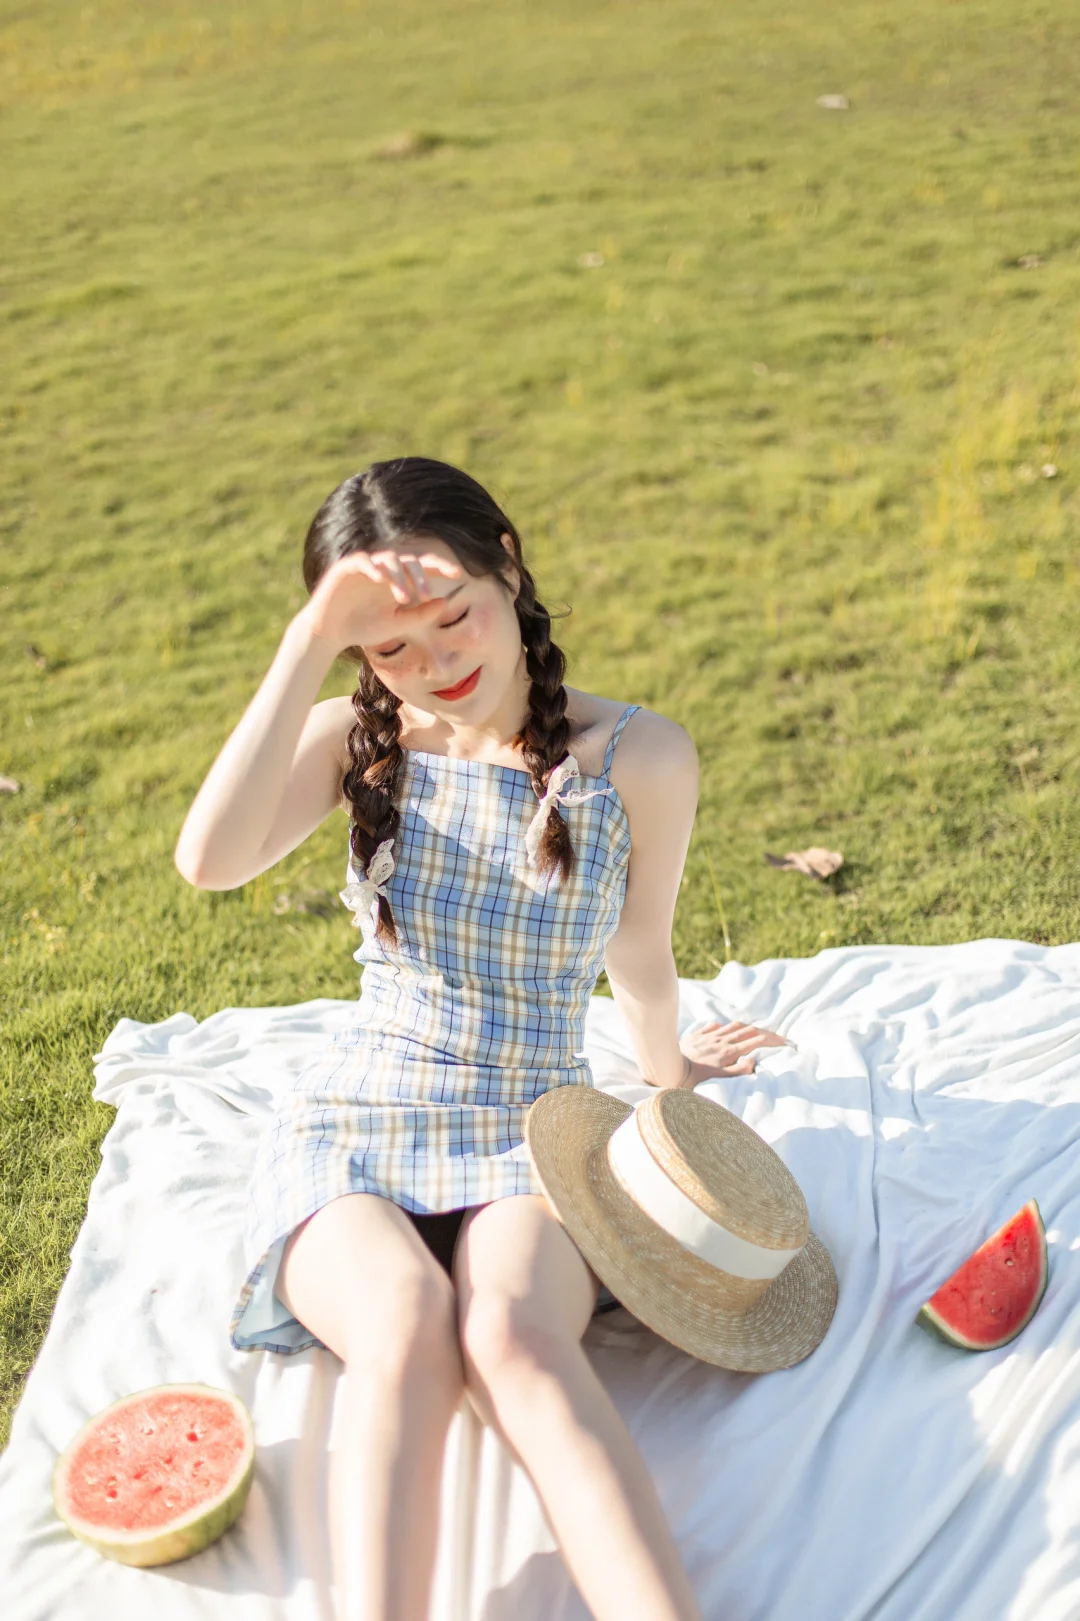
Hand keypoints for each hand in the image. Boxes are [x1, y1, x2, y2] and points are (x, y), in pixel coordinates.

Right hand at [300, 549, 463, 655]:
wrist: (330, 634)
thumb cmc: (364, 627)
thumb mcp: (397, 625)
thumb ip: (420, 615)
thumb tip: (444, 603)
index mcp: (399, 579)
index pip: (423, 566)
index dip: (441, 566)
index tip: (459, 574)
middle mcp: (385, 569)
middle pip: (409, 561)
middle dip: (420, 576)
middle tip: (425, 596)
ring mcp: (366, 566)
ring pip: (388, 560)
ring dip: (399, 577)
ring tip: (404, 598)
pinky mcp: (346, 568)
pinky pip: (362, 561)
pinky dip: (373, 568)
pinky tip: (381, 579)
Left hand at [677, 1019, 789, 1085]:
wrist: (668, 1067)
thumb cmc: (693, 1078)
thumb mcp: (718, 1079)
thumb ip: (738, 1070)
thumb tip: (753, 1060)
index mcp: (729, 1052)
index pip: (757, 1042)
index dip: (773, 1040)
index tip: (787, 1042)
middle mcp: (721, 1040)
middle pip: (748, 1031)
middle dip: (766, 1032)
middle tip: (778, 1036)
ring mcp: (709, 1036)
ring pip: (733, 1026)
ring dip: (748, 1027)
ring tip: (756, 1030)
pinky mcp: (697, 1035)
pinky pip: (714, 1026)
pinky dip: (725, 1027)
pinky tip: (726, 1029)